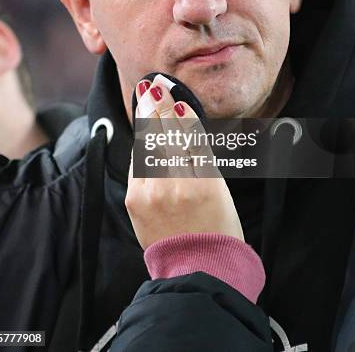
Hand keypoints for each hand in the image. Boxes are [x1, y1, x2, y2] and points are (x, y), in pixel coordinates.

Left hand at [125, 76, 243, 248]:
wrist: (197, 268)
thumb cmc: (218, 228)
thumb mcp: (220, 189)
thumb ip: (200, 158)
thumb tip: (184, 127)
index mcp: (203, 181)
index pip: (188, 136)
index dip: (178, 111)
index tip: (172, 93)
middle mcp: (175, 185)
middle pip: (163, 136)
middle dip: (157, 107)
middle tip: (152, 85)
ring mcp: (151, 193)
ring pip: (146, 146)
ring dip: (146, 122)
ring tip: (146, 99)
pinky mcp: (135, 201)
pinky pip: (137, 166)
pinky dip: (141, 149)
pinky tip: (143, 133)